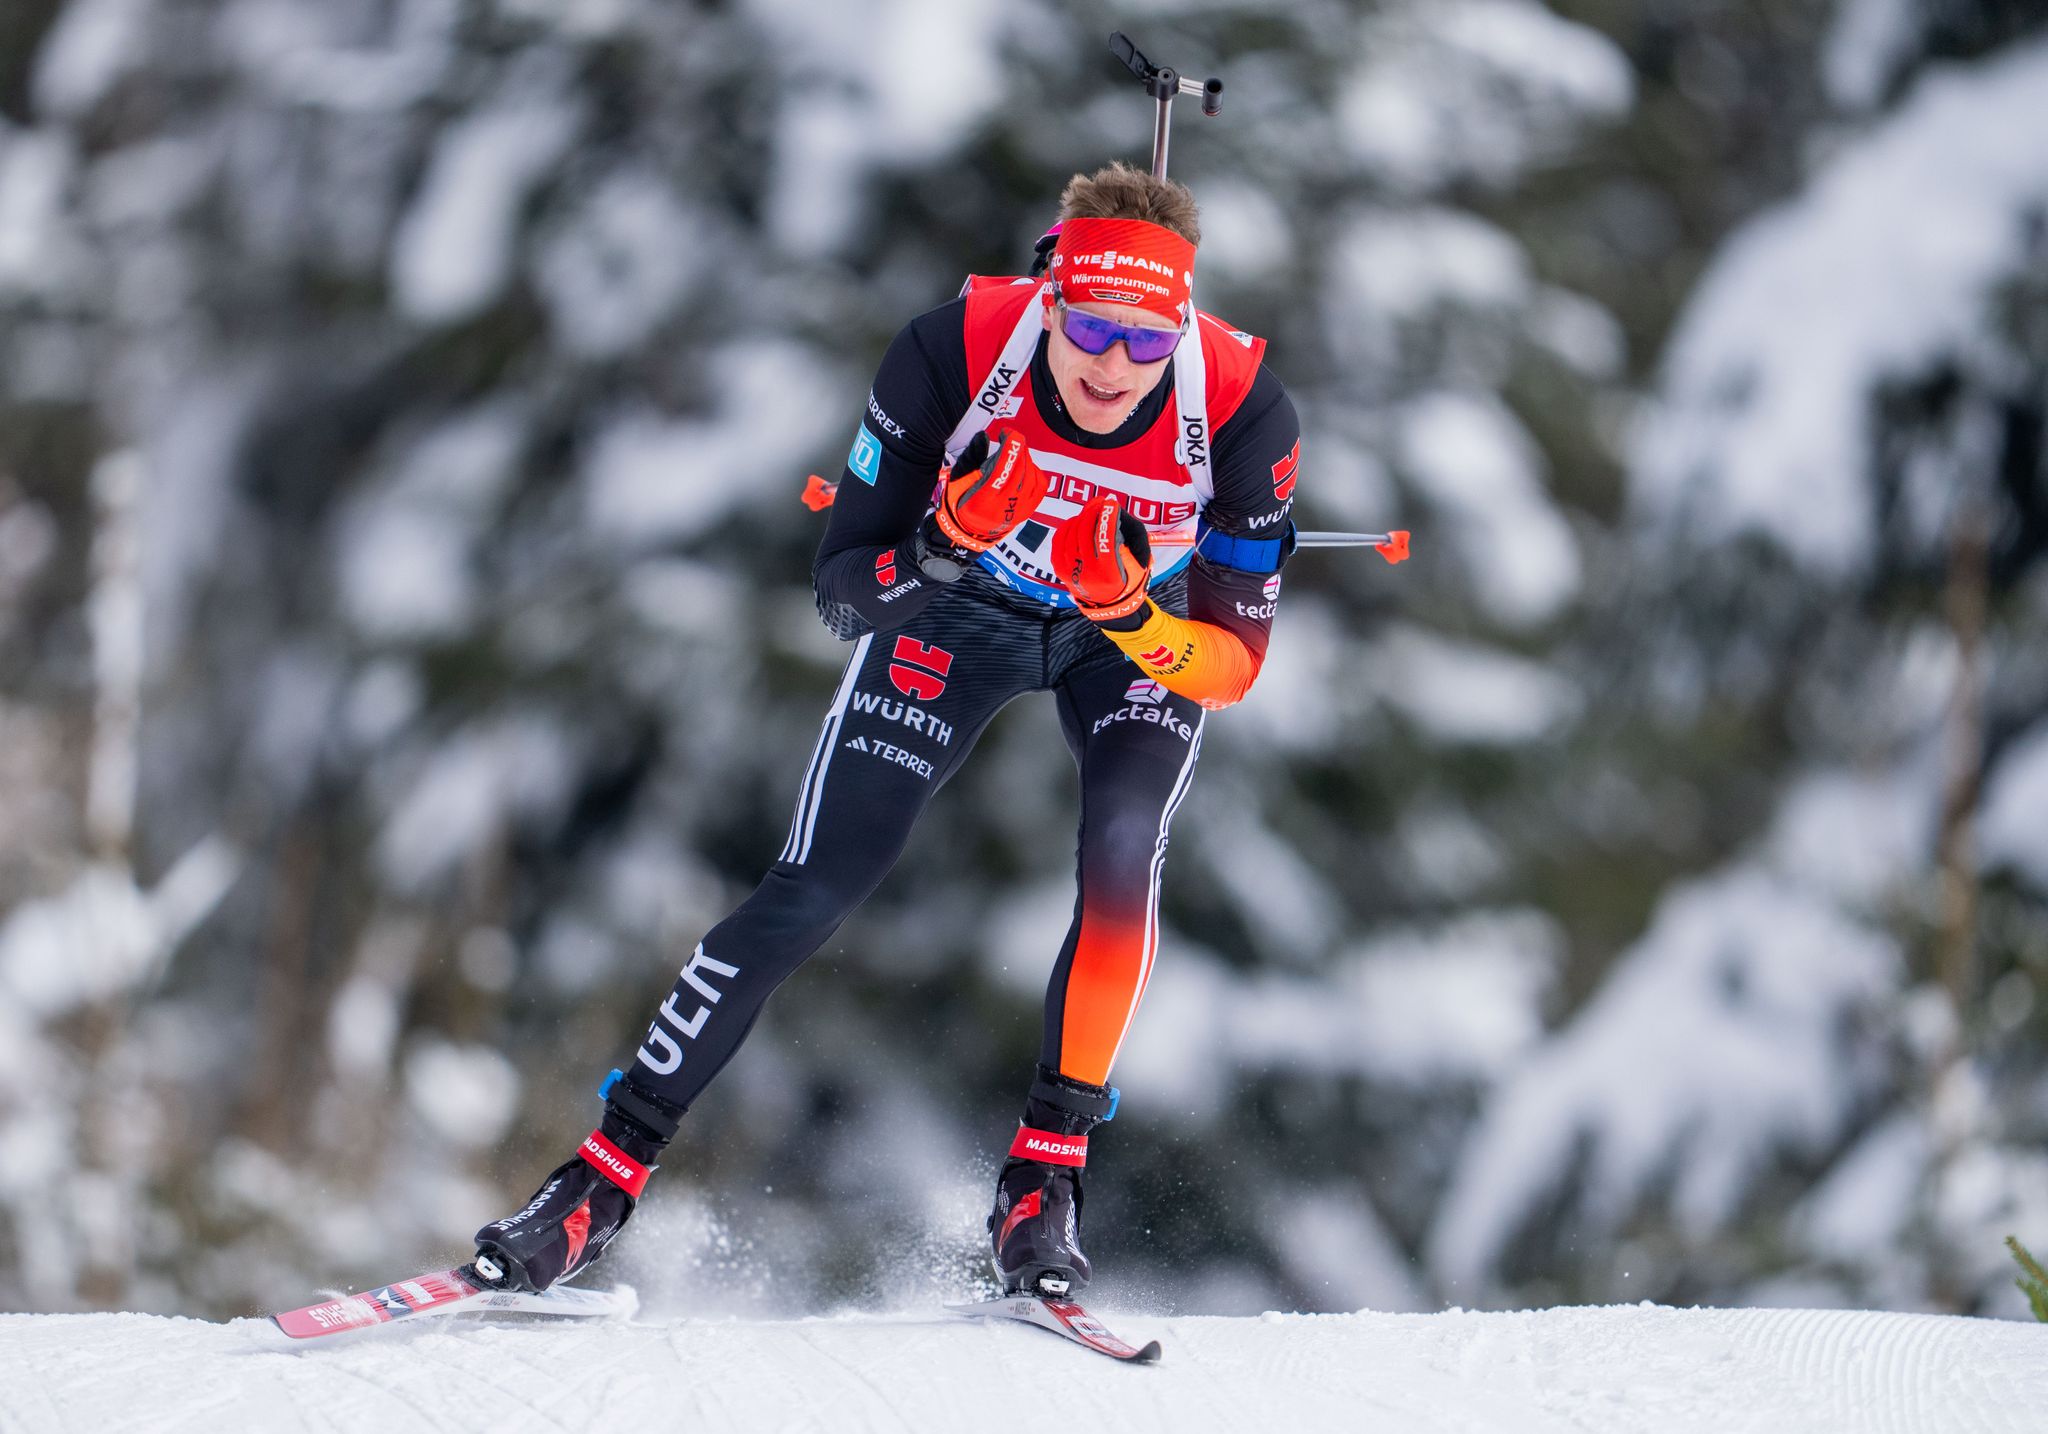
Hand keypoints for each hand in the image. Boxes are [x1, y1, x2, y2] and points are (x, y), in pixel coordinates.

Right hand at [933, 427, 1050, 552]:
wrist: (969, 532)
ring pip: (1031, 477)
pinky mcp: (1027, 511)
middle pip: (1019, 471)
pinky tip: (1026, 465)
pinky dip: (1035, 471)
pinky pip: (1040, 487)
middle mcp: (1002, 508)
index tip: (1008, 433)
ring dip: (1026, 458)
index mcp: (981, 500)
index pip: (1001, 470)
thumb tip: (983, 436)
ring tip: (1016, 452)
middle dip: (1017, 449)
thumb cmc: (959, 503)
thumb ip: (971, 457)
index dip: (1009, 448)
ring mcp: (1017, 511)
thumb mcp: (957, 480)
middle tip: (1012, 438)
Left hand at [1050, 493, 1151, 620]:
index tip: (1111, 502)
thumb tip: (1114, 510)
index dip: (1108, 518)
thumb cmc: (1130, 576)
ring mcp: (1071, 573)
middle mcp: (1088, 575)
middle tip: (1100, 503)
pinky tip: (1077, 522)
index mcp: (1110, 574)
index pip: (1106, 540)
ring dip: (1081, 517)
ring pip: (1070, 534)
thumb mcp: (1141, 558)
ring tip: (1091, 512)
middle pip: (1084, 533)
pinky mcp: (1061, 570)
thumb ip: (1133, 533)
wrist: (1112, 604)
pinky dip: (1067, 527)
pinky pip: (1059, 540)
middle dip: (1092, 512)